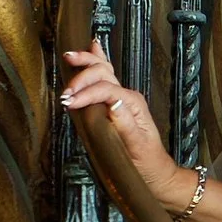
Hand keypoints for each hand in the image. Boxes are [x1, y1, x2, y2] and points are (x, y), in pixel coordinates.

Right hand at [59, 39, 172, 184]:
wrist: (155, 174)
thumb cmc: (146, 164)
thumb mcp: (136, 147)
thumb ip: (124, 124)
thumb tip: (111, 102)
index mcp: (132, 104)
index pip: (105, 90)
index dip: (86, 94)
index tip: (69, 103)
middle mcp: (127, 97)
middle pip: (103, 73)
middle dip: (81, 78)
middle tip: (65, 93)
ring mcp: (122, 98)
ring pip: (103, 70)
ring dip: (86, 62)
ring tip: (70, 56)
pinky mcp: (116, 103)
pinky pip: (106, 77)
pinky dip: (97, 60)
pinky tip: (94, 47)